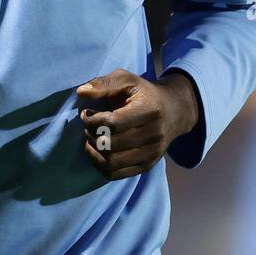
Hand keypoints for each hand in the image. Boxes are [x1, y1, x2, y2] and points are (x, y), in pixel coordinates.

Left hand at [77, 68, 199, 179]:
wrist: (174, 112)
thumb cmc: (144, 94)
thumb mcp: (126, 80)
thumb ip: (104, 83)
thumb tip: (81, 92)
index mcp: (149, 110)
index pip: (113, 123)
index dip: (92, 120)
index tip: (86, 113)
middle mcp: (154, 134)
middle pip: (110, 144)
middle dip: (91, 135)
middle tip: (88, 127)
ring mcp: (152, 153)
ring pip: (111, 162)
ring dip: (93, 151)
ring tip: (91, 139)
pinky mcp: (147, 165)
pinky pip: (116, 174)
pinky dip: (100, 166)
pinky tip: (97, 152)